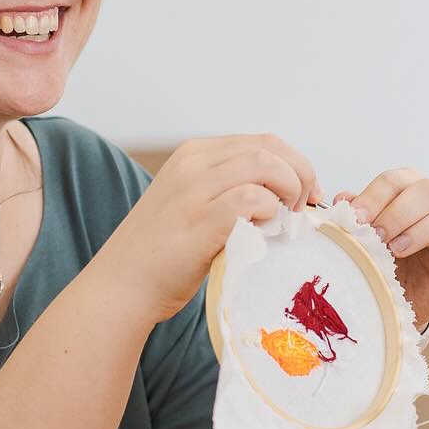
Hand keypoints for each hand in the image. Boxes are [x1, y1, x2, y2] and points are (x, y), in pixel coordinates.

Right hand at [99, 135, 322, 323]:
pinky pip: (250, 199)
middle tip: (305, 209)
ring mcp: (195, 190)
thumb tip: (281, 198)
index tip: (307, 195)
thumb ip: (228, 192)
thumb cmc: (161, 255)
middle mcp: (194, 163)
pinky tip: (264, 233)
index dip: (296, 165)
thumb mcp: (192, 206)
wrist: (121, 286)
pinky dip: (269, 213)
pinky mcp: (199, 220)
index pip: (262, 142)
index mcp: (195, 154)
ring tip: (288, 221)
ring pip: (265, 166)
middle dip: (301, 175)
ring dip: (289, 192)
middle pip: (269, 147)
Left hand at [336, 170, 428, 326]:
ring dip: (424, 229)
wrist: (392, 305)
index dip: (375, 197)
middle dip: (398, 213)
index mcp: (404, 194)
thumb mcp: (359, 245)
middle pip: (427, 190)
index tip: (355, 220)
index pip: (395, 181)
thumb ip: (353, 221)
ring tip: (399, 250)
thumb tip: (343, 199)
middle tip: (376, 237)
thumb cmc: (377, 267)